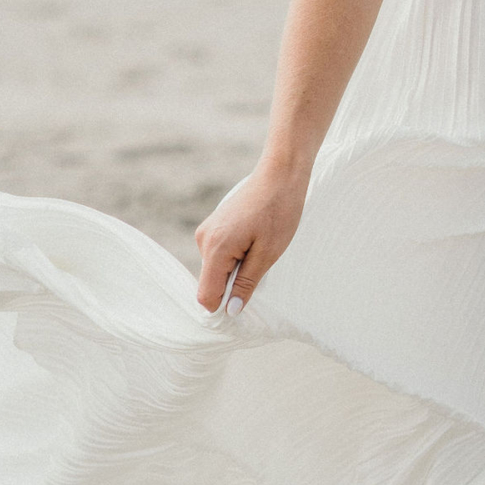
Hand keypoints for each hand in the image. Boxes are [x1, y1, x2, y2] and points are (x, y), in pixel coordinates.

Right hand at [194, 163, 307, 314]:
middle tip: (261, 271)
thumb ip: (246, 283)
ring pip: (216, 269)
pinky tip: (255, 243)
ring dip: (237, 270)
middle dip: (232, 286)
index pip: (206, 295)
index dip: (222, 307)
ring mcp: (207, 231)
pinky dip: (236, 257)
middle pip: (211, 282)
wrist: (280, 173)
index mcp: (215, 248)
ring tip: (261, 251)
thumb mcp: (268, 254)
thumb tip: (230, 311)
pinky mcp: (214, 225)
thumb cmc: (279, 211)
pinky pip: (220, 254)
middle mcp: (204, 239)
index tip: (245, 307)